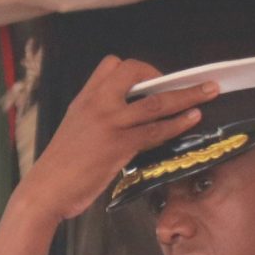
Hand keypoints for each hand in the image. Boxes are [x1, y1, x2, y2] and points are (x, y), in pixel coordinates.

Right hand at [12, 55, 217, 220]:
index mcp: (84, 99)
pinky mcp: (120, 144)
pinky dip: (178, 123)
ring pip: (156, 101)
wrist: (45, 189)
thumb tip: (126, 116)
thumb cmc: (59, 167)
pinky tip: (192, 119)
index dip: (136, 69)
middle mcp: (97, 103)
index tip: (151, 81)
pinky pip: (156, 129)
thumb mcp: (74, 129)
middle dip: (164, 76)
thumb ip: (97, 117)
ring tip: (209, 91)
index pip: (112, 65)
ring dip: (187, 95)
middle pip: (136, 72)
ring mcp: (109, 122)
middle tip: (182, 86)